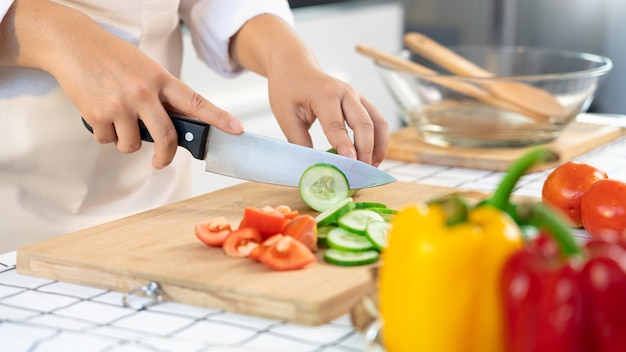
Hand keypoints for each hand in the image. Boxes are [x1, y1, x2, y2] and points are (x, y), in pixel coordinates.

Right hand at [0, 0, 243, 168]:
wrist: (72, 44)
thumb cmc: (112, 57)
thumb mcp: (145, 69)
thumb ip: (161, 95)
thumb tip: (177, 124)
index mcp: (160, 79)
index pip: (196, 102)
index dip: (219, 118)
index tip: (236, 129)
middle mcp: (144, 93)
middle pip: (167, 137)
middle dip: (165, 156)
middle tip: (161, 162)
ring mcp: (121, 105)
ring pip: (133, 145)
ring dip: (127, 142)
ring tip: (119, 123)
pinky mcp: (98, 114)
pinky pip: (107, 141)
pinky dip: (105, 135)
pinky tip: (100, 115)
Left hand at [230, 14, 388, 165]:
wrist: (295, 65)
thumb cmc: (288, 89)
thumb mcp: (286, 116)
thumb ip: (299, 141)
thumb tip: (313, 166)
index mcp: (324, 94)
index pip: (337, 125)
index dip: (345, 146)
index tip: (350, 164)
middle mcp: (345, 93)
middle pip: (364, 123)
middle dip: (366, 150)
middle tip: (362, 173)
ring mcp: (356, 95)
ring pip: (378, 121)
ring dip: (378, 146)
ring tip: (372, 167)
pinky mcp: (361, 100)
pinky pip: (377, 120)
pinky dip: (379, 139)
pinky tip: (373, 156)